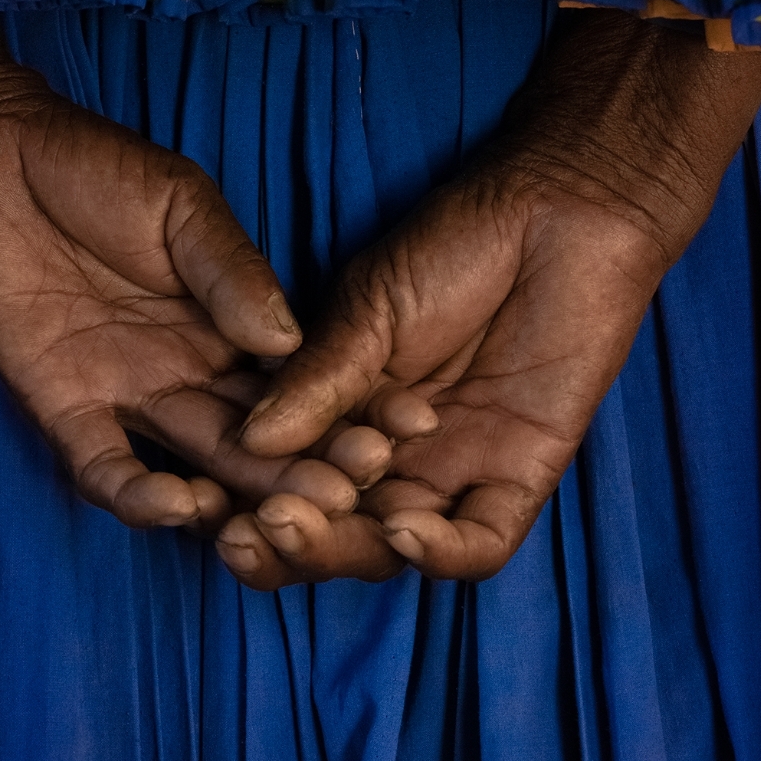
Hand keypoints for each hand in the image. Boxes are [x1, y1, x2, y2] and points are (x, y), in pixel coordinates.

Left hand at [0, 0, 389, 529]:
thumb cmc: (88, 165)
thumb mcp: (180, 204)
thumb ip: (231, 271)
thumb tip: (293, 339)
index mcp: (229, 320)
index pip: (299, 377)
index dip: (349, 404)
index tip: (404, 426)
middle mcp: (186, 368)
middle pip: (258, 434)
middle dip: (308, 466)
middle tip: (353, 491)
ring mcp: (125, 393)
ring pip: (196, 462)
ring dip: (239, 494)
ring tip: (282, 515)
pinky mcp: (60, 406)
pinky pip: (105, 467)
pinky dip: (141, 495)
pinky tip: (179, 507)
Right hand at [221, 12, 760, 584]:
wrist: (558, 208)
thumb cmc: (459, 242)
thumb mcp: (368, 307)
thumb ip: (317, 377)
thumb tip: (249, 439)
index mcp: (345, 420)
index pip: (286, 483)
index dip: (245, 505)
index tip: (202, 504)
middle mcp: (396, 461)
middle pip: (333, 532)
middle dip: (286, 543)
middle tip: (250, 531)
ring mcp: (456, 472)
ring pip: (392, 548)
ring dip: (345, 549)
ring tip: (298, 524)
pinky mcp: (521, 476)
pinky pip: (479, 545)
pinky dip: (439, 552)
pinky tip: (402, 527)